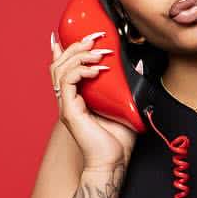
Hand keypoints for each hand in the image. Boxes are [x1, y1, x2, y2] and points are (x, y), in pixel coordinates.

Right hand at [50, 29, 135, 172]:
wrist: (114, 162)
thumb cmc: (118, 140)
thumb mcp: (124, 105)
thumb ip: (125, 86)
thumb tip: (136, 66)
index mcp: (77, 98)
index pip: (64, 68)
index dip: (67, 49)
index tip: (81, 34)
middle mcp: (68, 100)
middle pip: (59, 63)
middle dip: (75, 45)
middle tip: (94, 37)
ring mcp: (67, 105)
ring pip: (60, 69)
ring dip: (79, 55)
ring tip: (98, 52)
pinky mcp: (69, 112)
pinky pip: (67, 82)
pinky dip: (81, 71)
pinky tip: (97, 70)